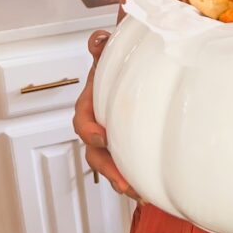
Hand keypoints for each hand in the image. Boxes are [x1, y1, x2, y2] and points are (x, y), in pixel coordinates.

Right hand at [73, 30, 142, 202]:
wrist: (137, 66)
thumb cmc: (123, 61)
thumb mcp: (113, 50)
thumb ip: (103, 44)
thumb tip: (98, 40)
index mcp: (94, 99)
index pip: (84, 115)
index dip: (88, 128)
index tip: (101, 136)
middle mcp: (99, 120)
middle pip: (93, 149)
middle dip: (105, 166)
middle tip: (120, 178)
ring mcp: (112, 136)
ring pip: (107, 162)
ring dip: (118, 178)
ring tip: (135, 192)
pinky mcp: (126, 146)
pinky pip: (124, 166)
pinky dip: (133, 180)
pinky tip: (149, 191)